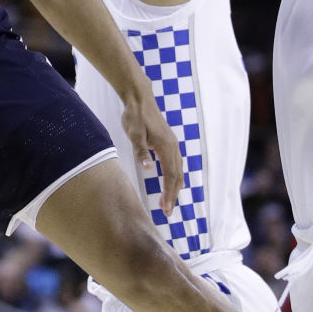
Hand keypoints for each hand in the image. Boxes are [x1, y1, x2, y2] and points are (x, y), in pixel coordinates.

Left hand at [120, 84, 183, 215]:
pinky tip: (172, 182)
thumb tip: (148, 168)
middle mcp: (173, 147)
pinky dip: (175, 177)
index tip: (165, 208)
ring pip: (178, 170)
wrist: (140, 99)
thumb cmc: (136, 116)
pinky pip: (176, 164)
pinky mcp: (169, 142)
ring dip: (174, 187)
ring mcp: (173, 144)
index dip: (169, 194)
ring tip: (169, 202)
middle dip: (173, 195)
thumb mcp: (134, 134)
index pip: (170, 176)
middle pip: (177, 176)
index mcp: (166, 147)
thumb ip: (141, 151)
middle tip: (167, 212)